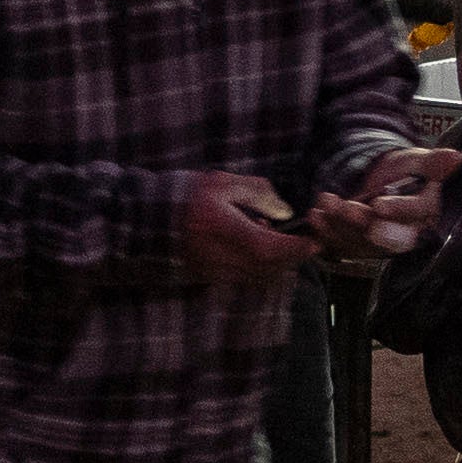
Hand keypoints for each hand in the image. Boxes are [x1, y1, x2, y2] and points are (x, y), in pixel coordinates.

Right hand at [175, 174, 317, 283]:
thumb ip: (258, 194)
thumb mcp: (223, 183)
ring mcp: (216, 273)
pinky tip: (253, 248)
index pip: (273, 249)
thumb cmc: (186, 195)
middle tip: (305, 243)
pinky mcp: (208, 278)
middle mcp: (225, 259)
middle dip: (291, 258)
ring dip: (276, 265)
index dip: (297, 249)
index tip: (315, 242)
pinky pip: (243, 279)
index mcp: (230, 232)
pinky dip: (258, 268)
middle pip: (270, 268)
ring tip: (277, 241)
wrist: (146, 219)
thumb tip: (285, 211)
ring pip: (258, 277)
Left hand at [316, 145, 447, 259]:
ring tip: (322, 205)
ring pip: (358, 241)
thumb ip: (433, 163)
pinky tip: (313, 222)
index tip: (378, 204)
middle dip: (360, 223)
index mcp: (424, 213)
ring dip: (338, 225)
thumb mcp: (417, 160)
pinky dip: (324, 235)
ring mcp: (376, 243)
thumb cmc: (403, 170)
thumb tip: (455, 157)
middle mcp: (402, 234)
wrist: (379, 178)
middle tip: (344, 206)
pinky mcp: (355, 245)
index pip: (414, 215)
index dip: (397, 211)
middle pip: (383, 236)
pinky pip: (339, 245)